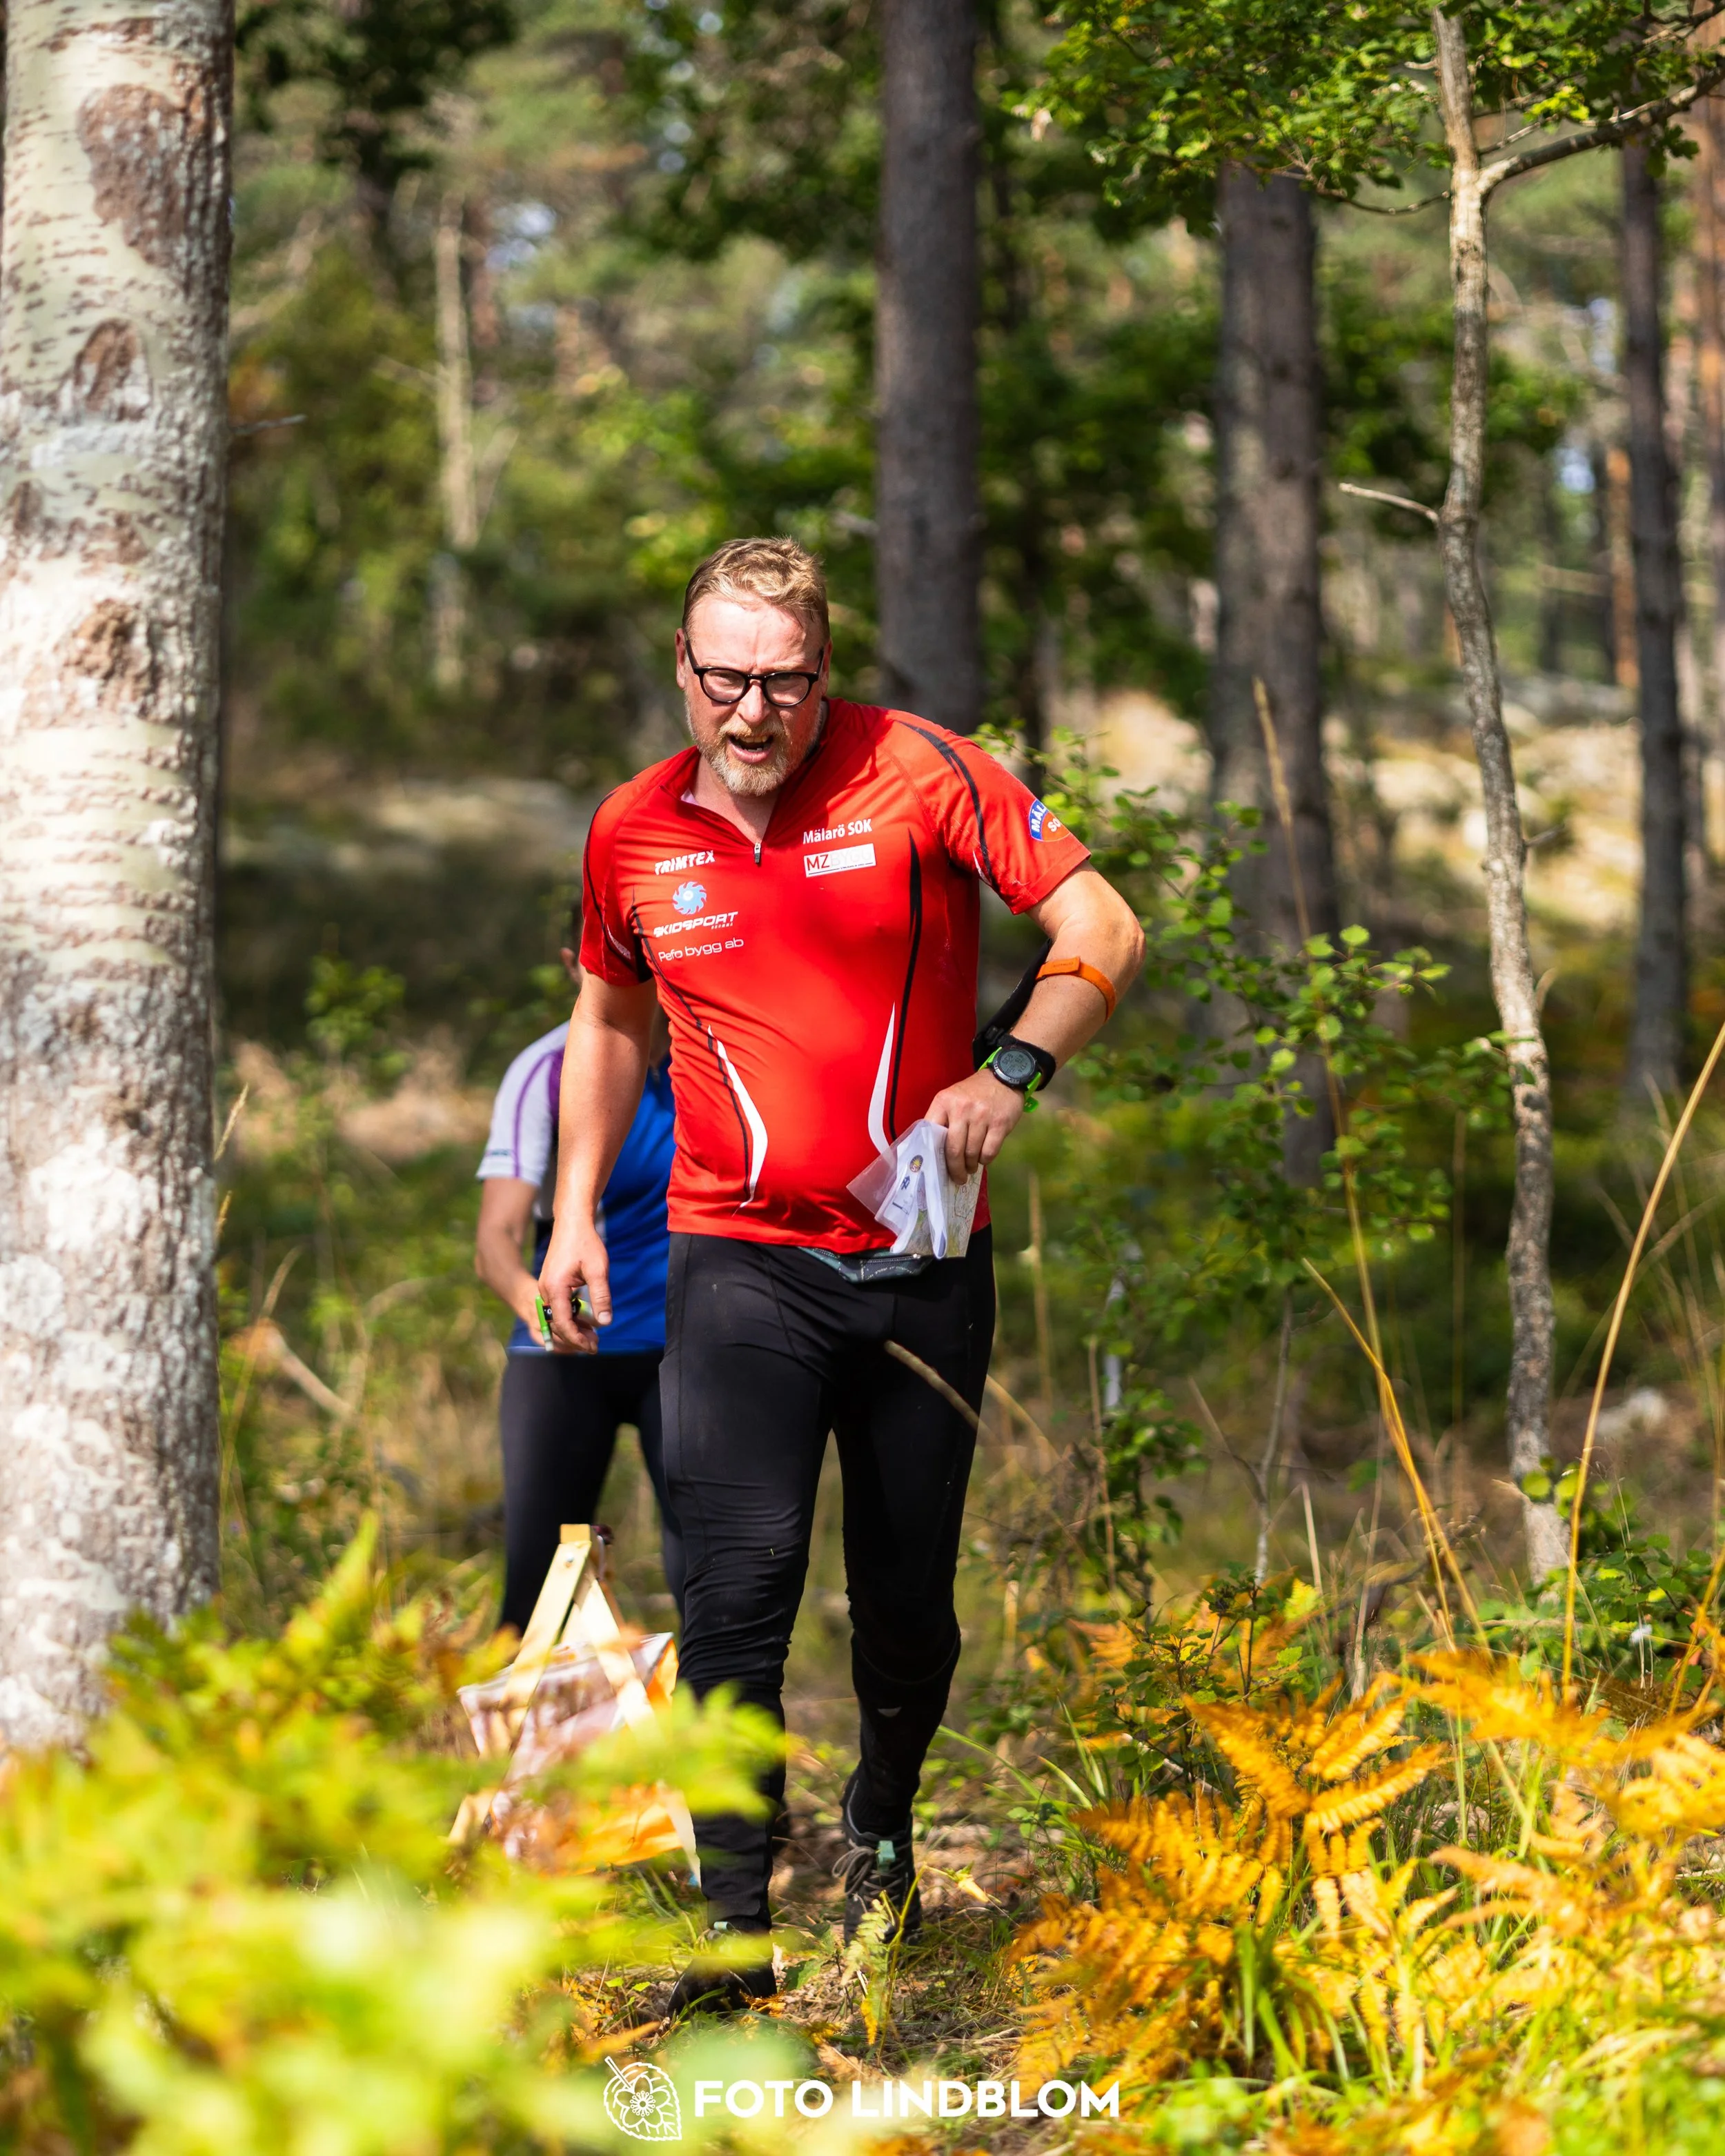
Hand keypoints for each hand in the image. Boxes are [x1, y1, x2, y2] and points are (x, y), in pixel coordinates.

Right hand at [537, 1218, 609, 1353]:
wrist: (572, 1222)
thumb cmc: (586, 1243)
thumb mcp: (598, 1269)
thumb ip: (601, 1296)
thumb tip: (605, 1323)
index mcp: (554, 1287)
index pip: (562, 1323)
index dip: (576, 1339)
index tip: (591, 1347)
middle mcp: (545, 1289)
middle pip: (556, 1324)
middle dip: (575, 1338)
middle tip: (595, 1346)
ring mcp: (546, 1287)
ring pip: (556, 1317)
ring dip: (572, 1330)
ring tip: (592, 1338)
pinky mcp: (550, 1285)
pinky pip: (557, 1308)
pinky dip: (570, 1318)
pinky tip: (585, 1323)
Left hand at [924, 1068, 1026, 1180]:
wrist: (1004, 1077)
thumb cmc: (974, 1094)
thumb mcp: (952, 1099)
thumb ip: (942, 1121)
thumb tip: (935, 1153)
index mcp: (943, 1102)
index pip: (931, 1133)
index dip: (932, 1155)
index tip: (935, 1168)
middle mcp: (961, 1108)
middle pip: (954, 1149)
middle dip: (955, 1169)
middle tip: (958, 1178)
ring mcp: (982, 1116)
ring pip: (972, 1153)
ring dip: (971, 1165)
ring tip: (971, 1167)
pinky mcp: (1000, 1123)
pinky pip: (989, 1152)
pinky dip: (985, 1159)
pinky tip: (983, 1158)